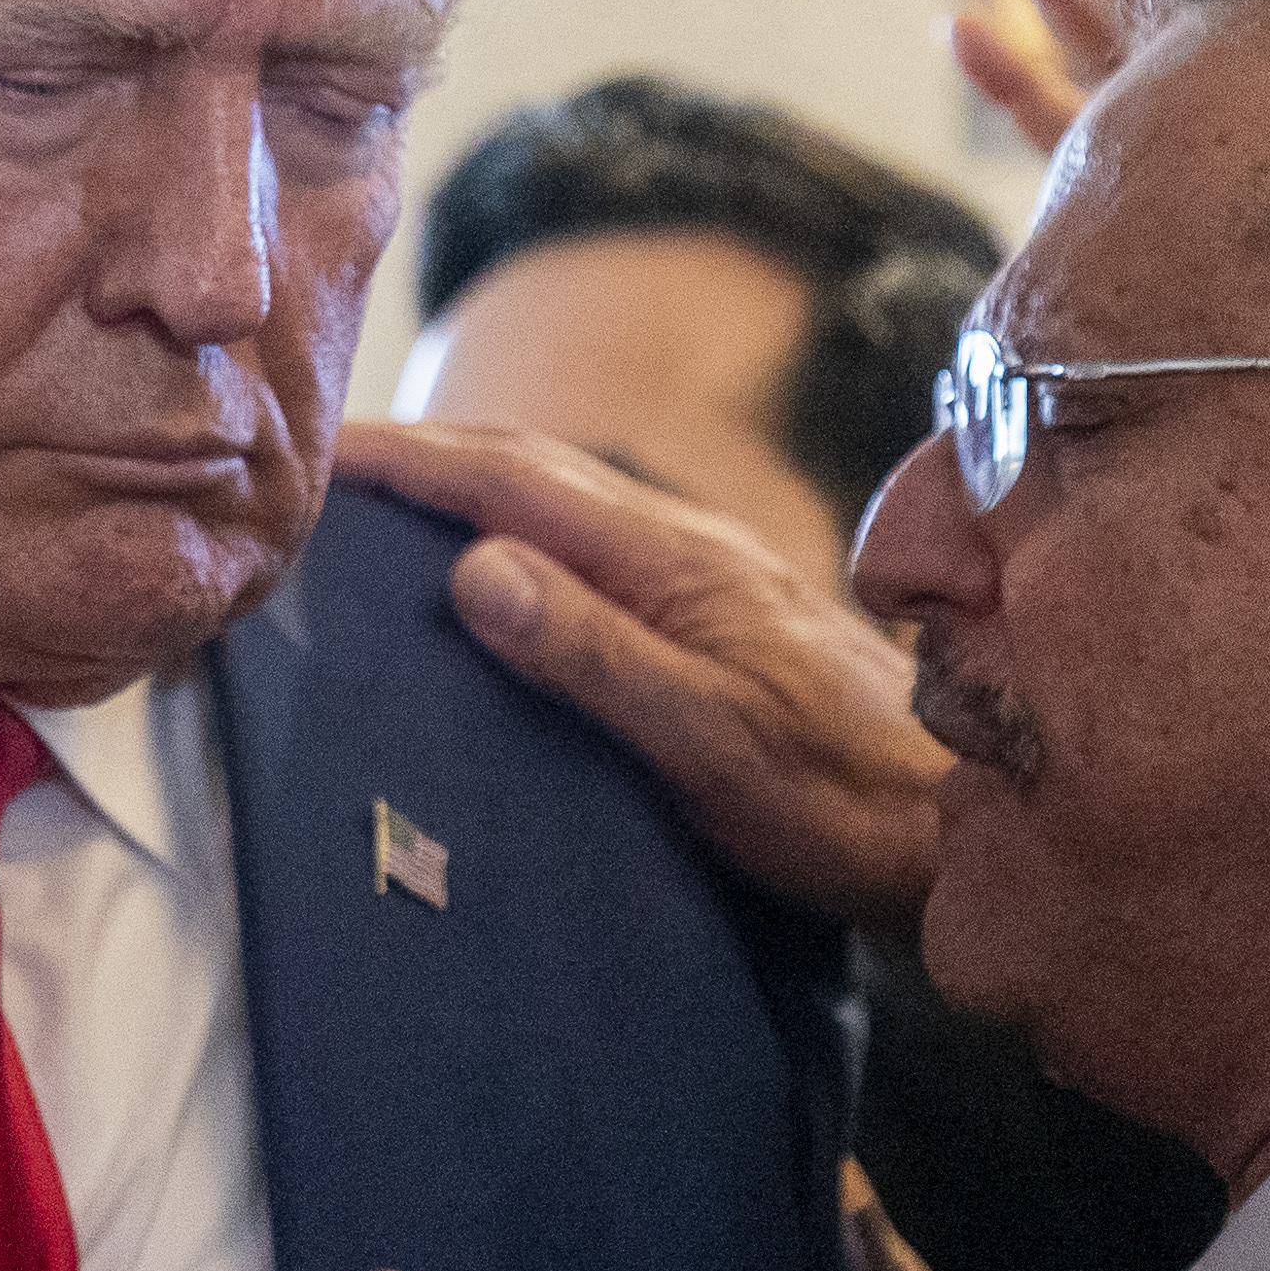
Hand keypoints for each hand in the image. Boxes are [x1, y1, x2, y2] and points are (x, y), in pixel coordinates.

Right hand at [332, 420, 946, 936]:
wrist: (956, 821)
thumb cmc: (836, 797)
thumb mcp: (705, 738)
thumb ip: (592, 651)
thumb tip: (473, 564)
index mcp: (669, 556)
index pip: (509, 478)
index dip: (405, 458)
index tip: (312, 449)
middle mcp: (686, 540)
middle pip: (530, 466)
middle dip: (421, 452)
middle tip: (318, 463)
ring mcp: (706, 571)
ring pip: (562, 499)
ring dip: (468, 486)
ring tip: (381, 506)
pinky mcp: (717, 611)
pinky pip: (591, 542)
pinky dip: (519, 531)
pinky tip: (497, 571)